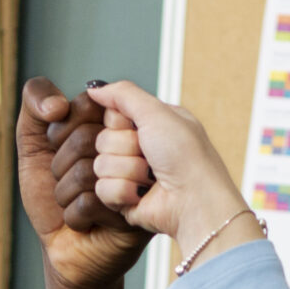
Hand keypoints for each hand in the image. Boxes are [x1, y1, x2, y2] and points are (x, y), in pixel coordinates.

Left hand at [17, 78, 150, 288]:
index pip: (86, 104)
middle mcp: (133, 147)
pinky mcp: (136, 213)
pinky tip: (85, 223)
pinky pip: (88, 204)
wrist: (62, 247)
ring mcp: (139, 180)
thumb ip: (35, 101)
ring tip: (76, 203)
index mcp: (114, 122)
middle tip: (69, 182)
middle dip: (60, 166)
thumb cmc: (50, 193)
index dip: (60, 131)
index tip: (59, 148)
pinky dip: (74, 217)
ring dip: (65, 194)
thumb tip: (59, 106)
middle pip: (85, 139)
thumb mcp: (34, 142)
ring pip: (86, 173)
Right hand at [84, 81, 251, 247]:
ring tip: (151, 177)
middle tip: (151, 156)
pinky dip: (123, 191)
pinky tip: (142, 194)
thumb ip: (123, 94)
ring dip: (128, 170)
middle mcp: (138, 148)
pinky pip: (101, 190)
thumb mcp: (157, 113)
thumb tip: (95, 88)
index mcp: (149, 124)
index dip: (121, 123)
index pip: (111, 115)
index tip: (141, 128)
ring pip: (100, 165)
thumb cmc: (186, 157)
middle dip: (126, 148)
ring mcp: (129, 174)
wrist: (194, 201)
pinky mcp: (122, 199)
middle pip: (102, 140)